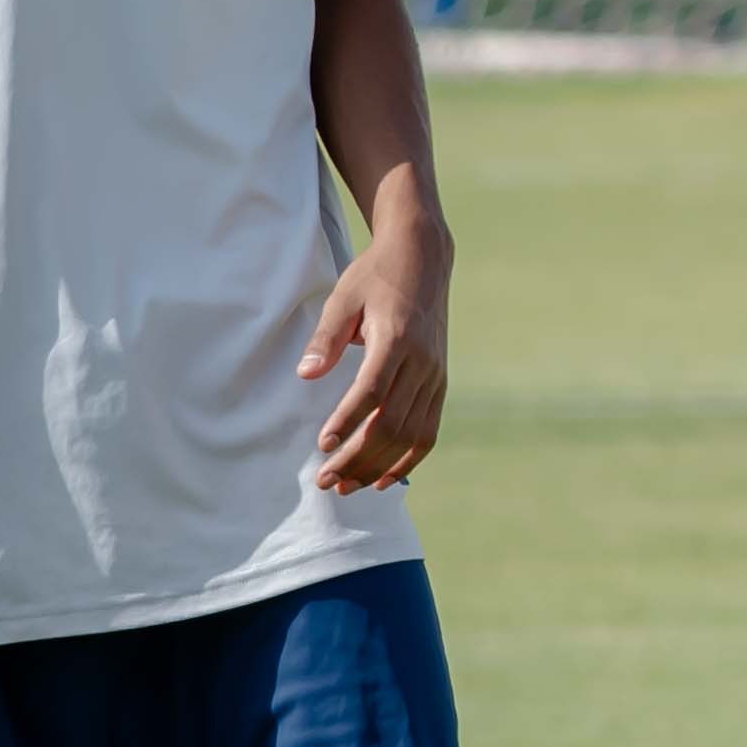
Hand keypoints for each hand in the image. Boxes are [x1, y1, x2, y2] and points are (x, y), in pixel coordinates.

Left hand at [302, 213, 453, 494]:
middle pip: (392, 422)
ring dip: (378, 466)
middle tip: (325, 480)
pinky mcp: (440, 384)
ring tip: (345, 487)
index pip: (373, 391)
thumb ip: (325, 339)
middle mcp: (422, 362)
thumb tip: (306, 375)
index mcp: (397, 339)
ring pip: (411, 435)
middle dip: (357, 457)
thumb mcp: (343, 298)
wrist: (423, 259)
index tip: (323, 445)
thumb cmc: (374, 277)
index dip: (348, 421)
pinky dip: (407, 460)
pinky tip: (381, 480)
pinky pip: (429, 432)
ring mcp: (435, 376)